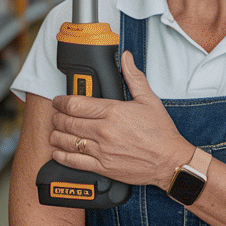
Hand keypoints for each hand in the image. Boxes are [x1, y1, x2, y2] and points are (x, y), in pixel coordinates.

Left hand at [49, 51, 193, 188]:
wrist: (170, 161)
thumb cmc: (161, 133)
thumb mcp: (149, 100)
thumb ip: (134, 78)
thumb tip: (126, 58)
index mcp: (113, 112)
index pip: (76, 104)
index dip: (61, 101)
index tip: (58, 100)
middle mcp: (104, 131)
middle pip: (67, 121)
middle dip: (57, 117)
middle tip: (56, 115)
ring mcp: (102, 150)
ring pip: (67, 141)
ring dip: (56, 135)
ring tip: (55, 131)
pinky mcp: (103, 167)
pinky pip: (74, 161)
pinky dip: (61, 155)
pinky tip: (58, 151)